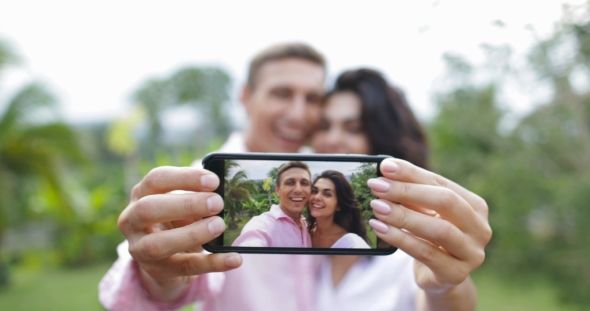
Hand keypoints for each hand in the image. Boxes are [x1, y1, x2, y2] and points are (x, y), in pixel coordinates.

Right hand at [117, 166, 241, 298]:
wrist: (164, 257)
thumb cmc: (175, 219)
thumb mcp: (181, 203)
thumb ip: (197, 196)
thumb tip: (224, 193)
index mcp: (140, 194)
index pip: (156, 179)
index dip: (185, 178)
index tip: (214, 181)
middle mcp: (132, 220)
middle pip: (149, 209)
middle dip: (186, 204)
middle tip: (217, 202)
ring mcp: (140, 249)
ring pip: (157, 244)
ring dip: (192, 234)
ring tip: (219, 226)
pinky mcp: (158, 271)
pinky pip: (186, 267)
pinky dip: (213, 263)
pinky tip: (234, 259)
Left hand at [367, 158, 491, 292]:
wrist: (438, 276)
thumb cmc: (429, 236)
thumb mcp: (422, 212)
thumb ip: (410, 191)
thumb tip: (386, 168)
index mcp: (475, 206)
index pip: (441, 183)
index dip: (411, 173)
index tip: (384, 167)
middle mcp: (480, 228)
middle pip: (445, 201)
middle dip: (407, 191)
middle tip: (377, 186)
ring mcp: (472, 253)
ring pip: (439, 229)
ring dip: (403, 215)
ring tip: (377, 207)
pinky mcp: (456, 274)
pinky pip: (426, 253)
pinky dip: (400, 238)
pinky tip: (380, 228)